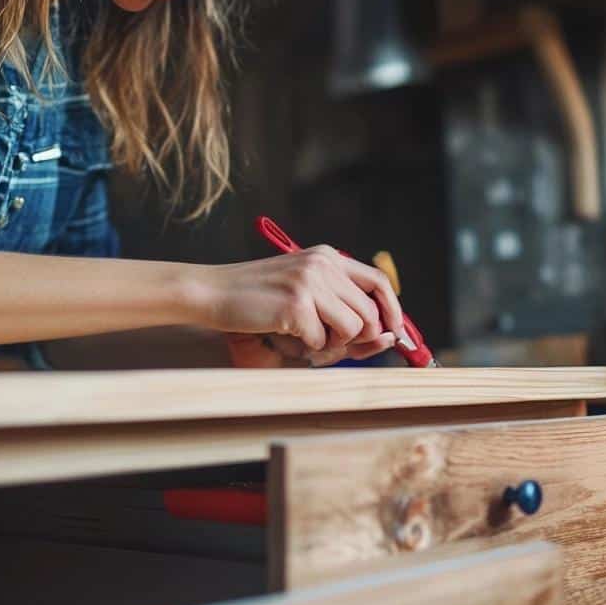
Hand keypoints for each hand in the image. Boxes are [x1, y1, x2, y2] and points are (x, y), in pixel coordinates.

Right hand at [193, 245, 406, 365]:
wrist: (211, 292)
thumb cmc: (255, 299)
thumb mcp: (301, 292)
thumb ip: (339, 308)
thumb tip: (385, 336)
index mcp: (326, 257)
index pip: (378, 282)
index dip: (392, 311)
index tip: (394, 335)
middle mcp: (323, 264)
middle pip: (369, 312)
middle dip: (359, 339)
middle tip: (330, 345)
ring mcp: (310, 283)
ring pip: (352, 329)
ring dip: (331, 344)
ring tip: (303, 337)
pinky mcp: (296, 304)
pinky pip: (321, 341)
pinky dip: (305, 347)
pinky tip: (283, 333)